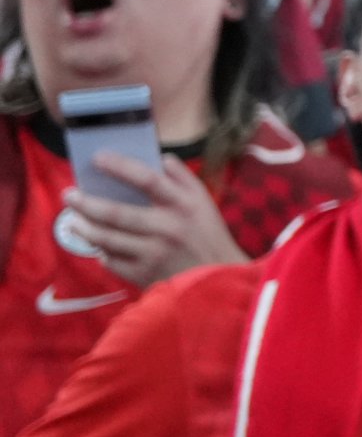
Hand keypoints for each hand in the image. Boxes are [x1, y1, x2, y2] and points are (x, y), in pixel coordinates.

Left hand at [61, 152, 246, 287]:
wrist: (217, 278)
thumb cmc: (207, 234)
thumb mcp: (203, 202)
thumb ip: (183, 178)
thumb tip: (160, 158)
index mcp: (183, 204)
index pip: (148, 179)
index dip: (121, 167)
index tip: (98, 158)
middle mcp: (167, 227)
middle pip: (117, 213)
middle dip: (87, 203)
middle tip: (69, 194)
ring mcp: (153, 253)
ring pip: (107, 239)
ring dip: (85, 228)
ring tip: (73, 220)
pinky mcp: (143, 274)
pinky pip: (111, 260)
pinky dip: (101, 251)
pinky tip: (97, 244)